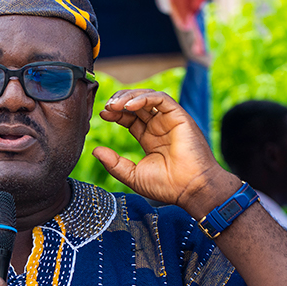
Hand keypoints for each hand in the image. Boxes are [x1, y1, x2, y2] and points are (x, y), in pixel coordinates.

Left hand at [92, 90, 231, 211]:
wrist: (191, 189)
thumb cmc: (166, 186)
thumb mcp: (132, 175)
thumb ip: (114, 164)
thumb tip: (95, 151)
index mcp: (150, 138)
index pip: (130, 118)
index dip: (115, 113)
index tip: (103, 114)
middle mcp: (159, 126)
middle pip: (136, 104)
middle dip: (119, 102)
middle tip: (106, 107)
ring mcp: (169, 120)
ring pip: (147, 97)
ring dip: (129, 97)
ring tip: (114, 105)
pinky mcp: (179, 116)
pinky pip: (161, 98)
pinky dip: (144, 98)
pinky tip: (129, 106)